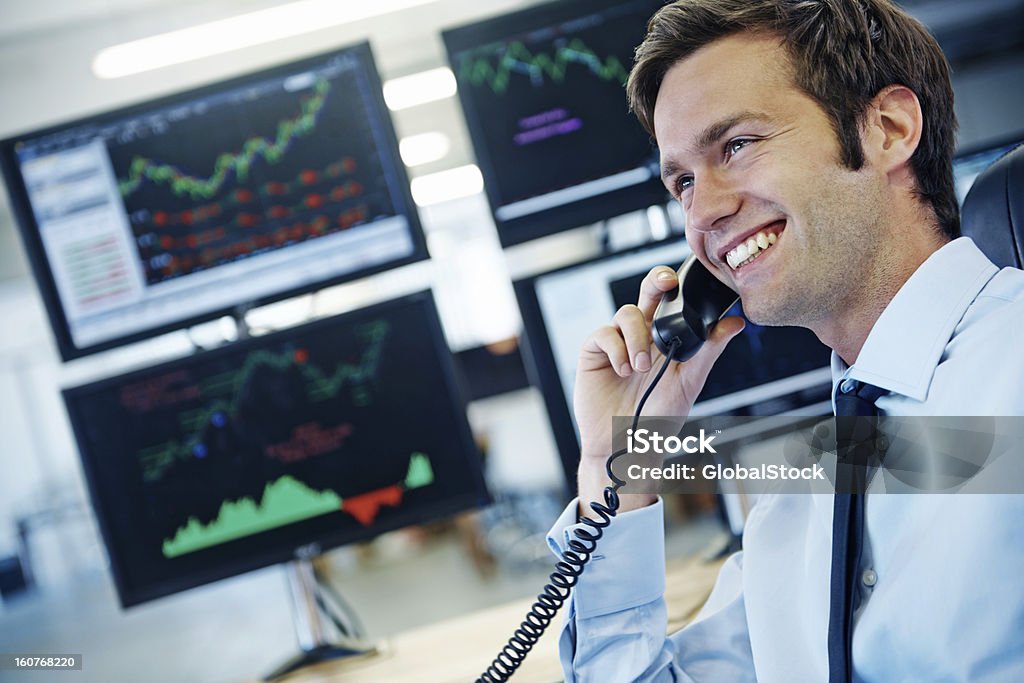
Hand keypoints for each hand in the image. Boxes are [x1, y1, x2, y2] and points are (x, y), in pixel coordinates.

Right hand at [573, 265, 744, 515]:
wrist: (627, 446)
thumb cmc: (657, 419)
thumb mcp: (689, 383)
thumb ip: (709, 350)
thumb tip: (736, 323)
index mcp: (665, 339)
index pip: (671, 302)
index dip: (675, 286)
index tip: (684, 280)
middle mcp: (640, 336)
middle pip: (646, 294)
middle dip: (655, 282)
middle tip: (665, 284)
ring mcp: (616, 343)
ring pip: (626, 313)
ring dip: (637, 337)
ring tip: (642, 367)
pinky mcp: (593, 353)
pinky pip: (603, 334)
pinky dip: (616, 350)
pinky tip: (624, 371)